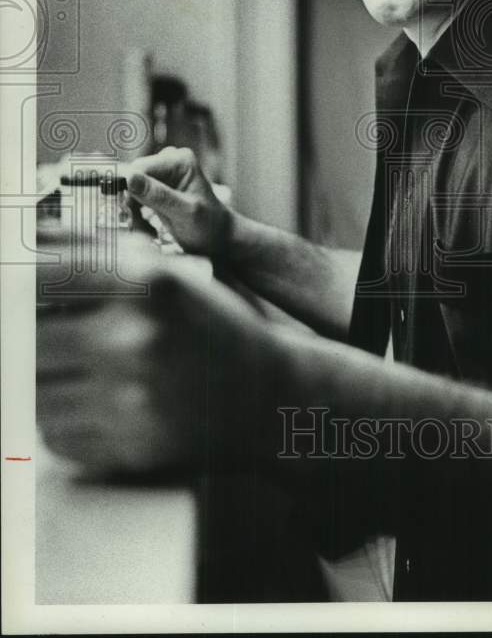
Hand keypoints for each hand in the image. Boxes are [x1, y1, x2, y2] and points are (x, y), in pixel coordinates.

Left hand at [36, 232, 276, 474]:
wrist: (266, 393)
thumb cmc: (213, 327)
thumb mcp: (166, 273)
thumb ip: (97, 252)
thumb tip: (31, 243)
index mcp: (144, 286)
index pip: (41, 276)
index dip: (21, 280)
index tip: (19, 286)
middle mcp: (134, 340)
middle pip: (29, 338)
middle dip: (36, 334)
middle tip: (59, 333)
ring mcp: (130, 399)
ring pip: (35, 392)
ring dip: (46, 380)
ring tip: (81, 369)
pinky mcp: (128, 448)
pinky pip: (56, 435)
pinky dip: (64, 419)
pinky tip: (97, 402)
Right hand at [127, 146, 230, 256]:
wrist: (216, 235)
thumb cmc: (207, 225)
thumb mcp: (185, 212)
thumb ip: (159, 196)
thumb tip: (130, 178)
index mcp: (180, 161)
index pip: (141, 167)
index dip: (130, 188)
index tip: (129, 210)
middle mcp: (170, 161)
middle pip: (134, 175)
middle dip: (131, 198)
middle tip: (136, 221)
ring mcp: (164, 172)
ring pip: (131, 185)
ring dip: (131, 205)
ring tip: (141, 224)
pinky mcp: (158, 185)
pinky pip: (135, 193)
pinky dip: (135, 207)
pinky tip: (142, 220)